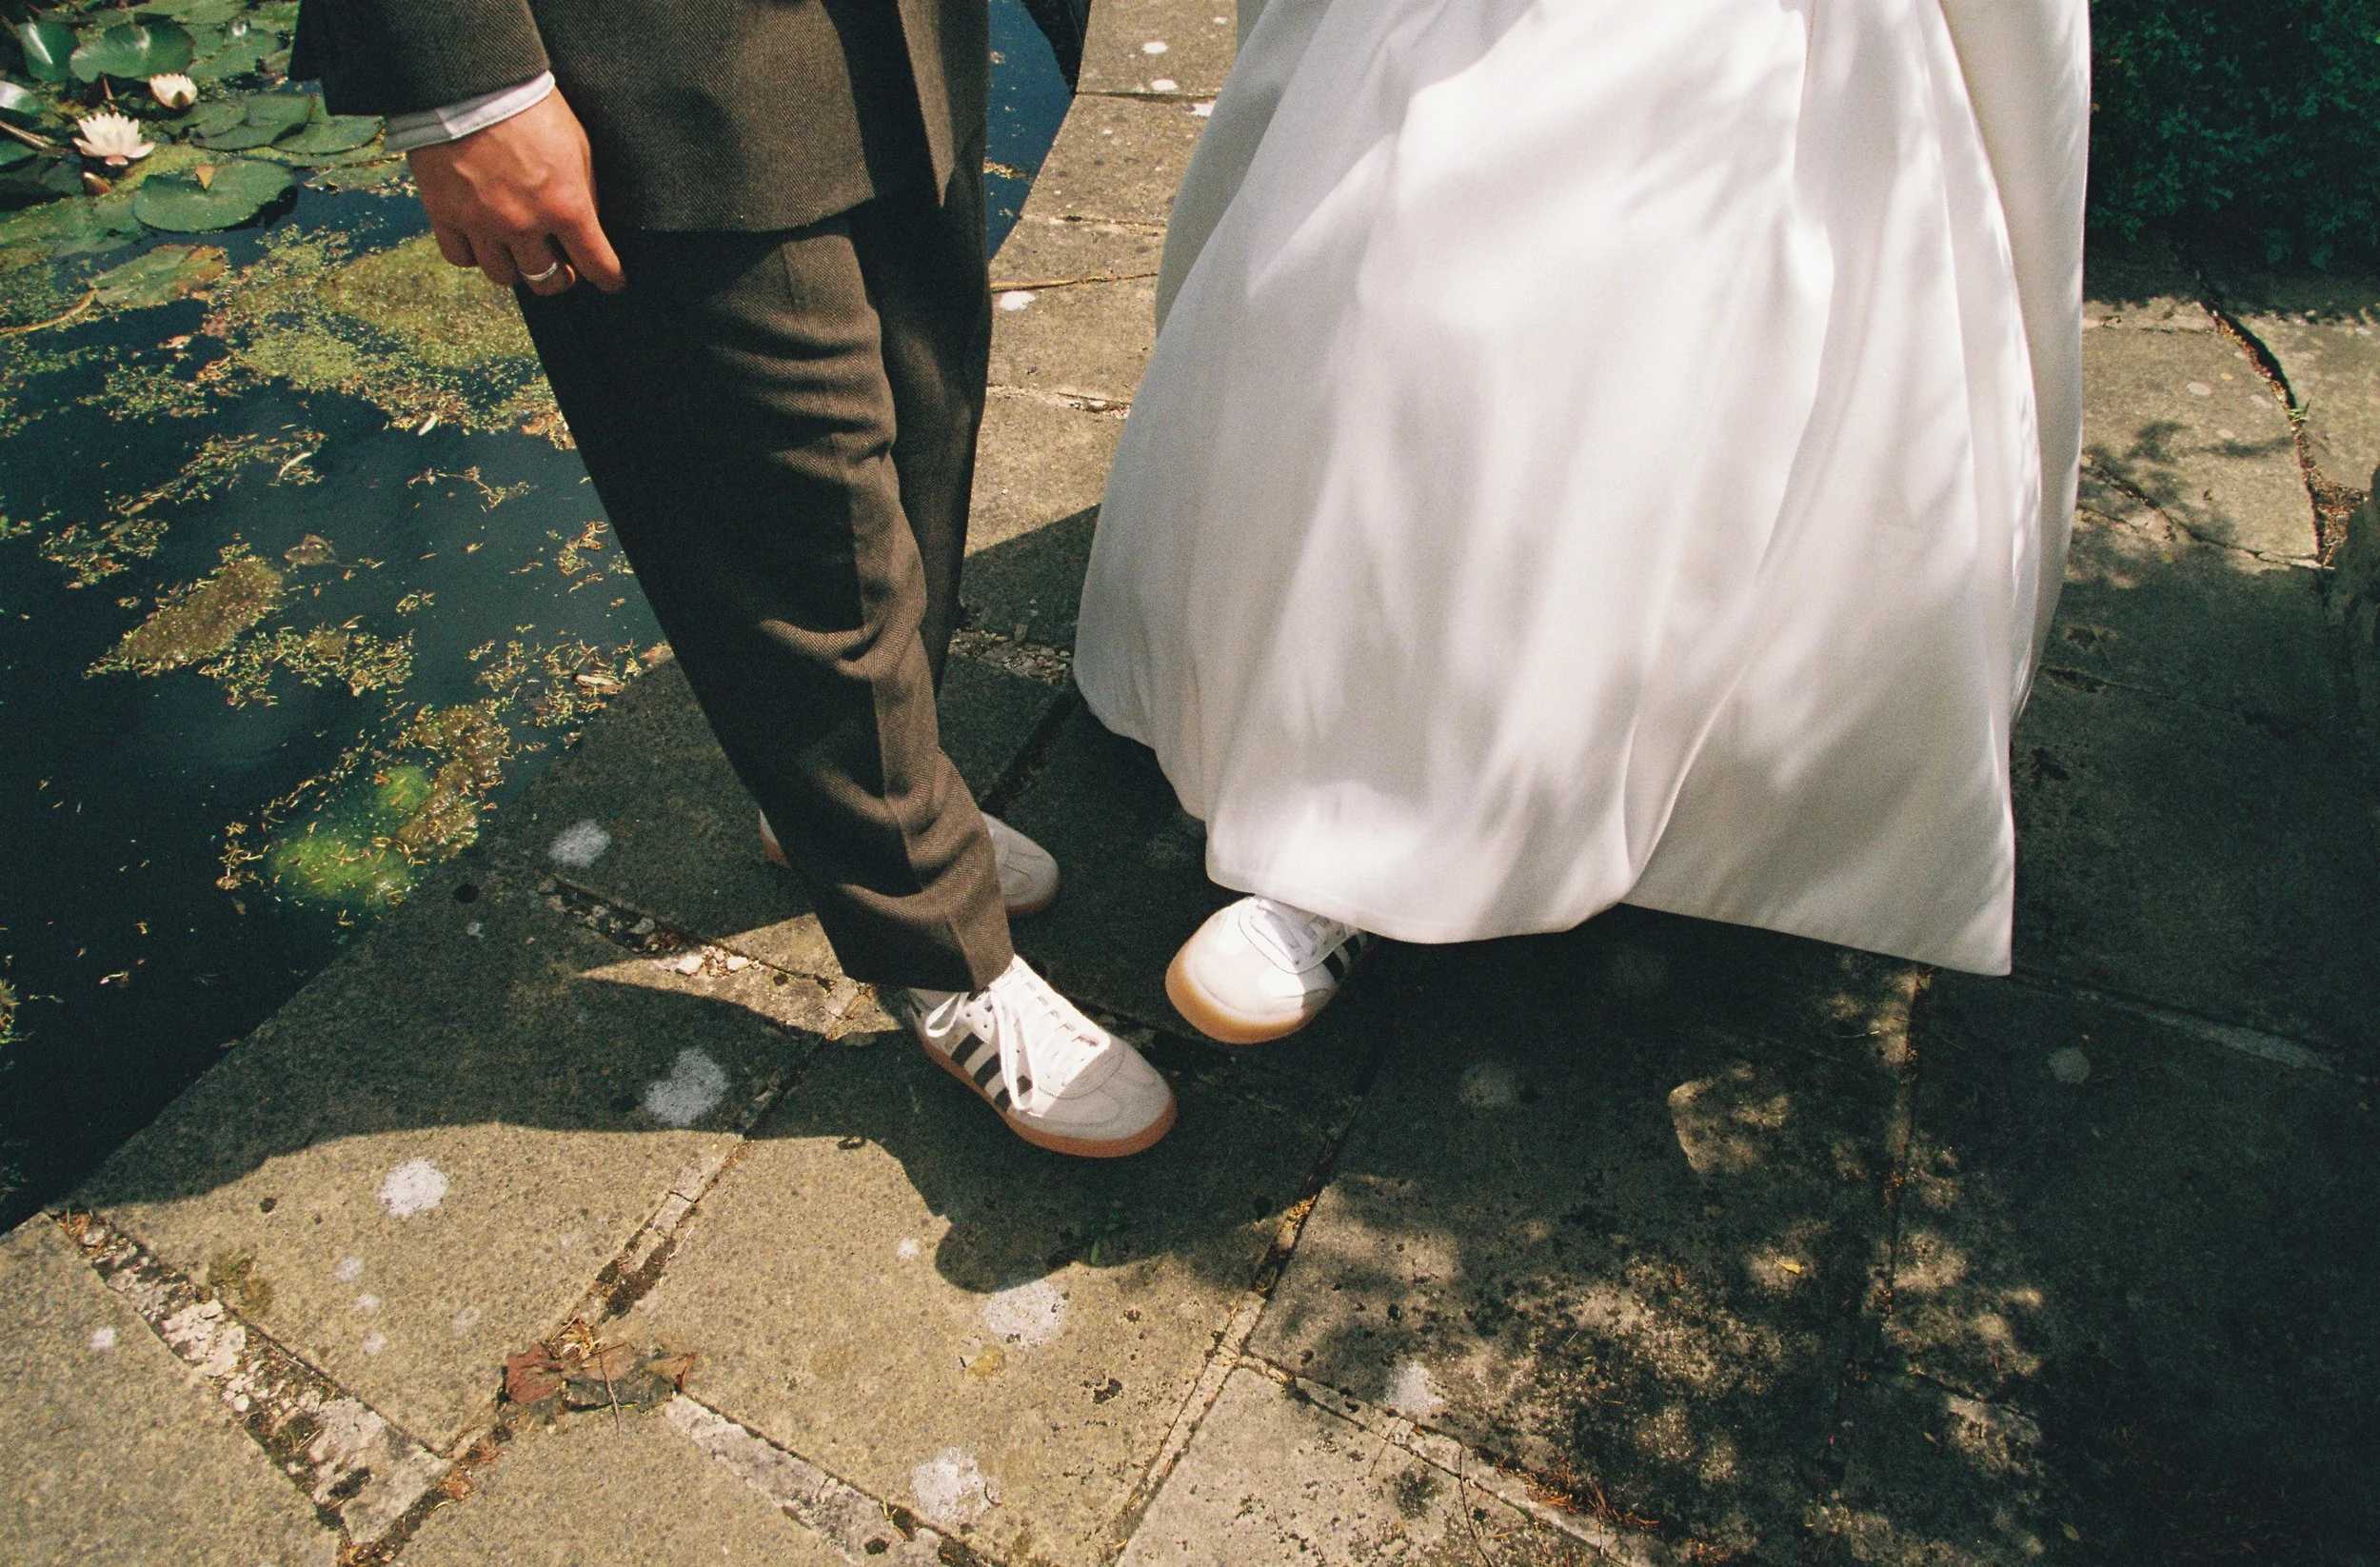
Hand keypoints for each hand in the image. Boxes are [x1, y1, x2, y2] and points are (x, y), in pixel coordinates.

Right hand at [407, 90, 623, 295]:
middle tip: (563, 268)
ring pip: (503, 275)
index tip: (612, 282)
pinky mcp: (444, 213)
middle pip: (546, 281)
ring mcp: (481, 222)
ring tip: (519, 251)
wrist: (469, 80)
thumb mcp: (578, 145)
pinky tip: (482, 240)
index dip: (609, 278)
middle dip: (561, 279)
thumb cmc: (532, 106)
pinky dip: (474, 254)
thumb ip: (585, 192)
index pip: (597, 265)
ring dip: (516, 268)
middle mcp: (524, 223)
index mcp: (565, 206)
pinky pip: (461, 257)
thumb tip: (589, 225)